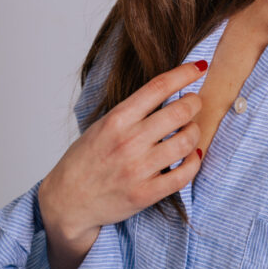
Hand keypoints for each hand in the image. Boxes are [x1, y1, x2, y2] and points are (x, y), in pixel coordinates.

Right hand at [38, 61, 206, 246]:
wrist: (68, 201)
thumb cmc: (86, 159)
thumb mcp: (104, 124)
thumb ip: (134, 110)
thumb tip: (171, 89)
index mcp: (117, 119)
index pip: (159, 86)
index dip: (185, 73)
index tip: (199, 67)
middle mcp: (128, 142)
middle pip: (180, 111)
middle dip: (194, 102)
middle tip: (194, 102)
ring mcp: (137, 169)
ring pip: (186, 141)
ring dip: (195, 131)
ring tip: (190, 130)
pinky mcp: (145, 194)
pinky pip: (184, 174)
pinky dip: (194, 161)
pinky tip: (192, 155)